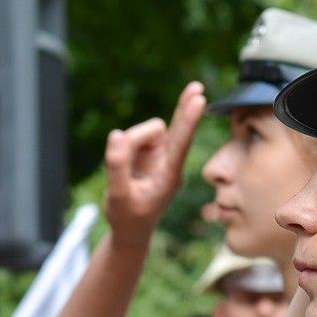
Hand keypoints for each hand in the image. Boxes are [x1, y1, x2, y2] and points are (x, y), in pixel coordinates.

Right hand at [104, 82, 205, 247]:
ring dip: (132, 140)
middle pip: (176, 129)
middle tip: (197, 87)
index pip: (181, 144)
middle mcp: (170, 162)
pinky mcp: (151, 152)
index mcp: (169, 176)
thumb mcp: (117, 197)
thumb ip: (117, 166)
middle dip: (184, 109)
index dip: (188, 121)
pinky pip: (136, 135)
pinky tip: (124, 162)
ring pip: (146, 130)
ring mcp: (161, 156)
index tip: (199, 100)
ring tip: (122, 167)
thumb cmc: (127, 217)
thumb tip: (116, 134)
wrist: (130, 229)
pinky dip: (127, 144)